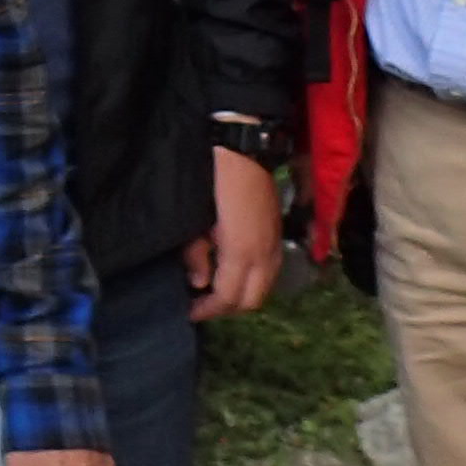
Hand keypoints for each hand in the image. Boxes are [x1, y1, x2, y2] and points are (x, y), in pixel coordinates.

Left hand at [184, 137, 283, 321]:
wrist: (245, 153)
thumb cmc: (214, 182)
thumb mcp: (196, 220)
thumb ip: (196, 253)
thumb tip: (198, 283)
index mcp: (241, 252)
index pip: (227, 297)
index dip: (207, 310)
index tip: (188, 312)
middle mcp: (264, 256)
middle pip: (250, 302)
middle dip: (225, 309)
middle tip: (201, 306)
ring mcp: (275, 248)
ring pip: (262, 291)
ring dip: (240, 298)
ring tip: (214, 293)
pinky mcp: (278, 239)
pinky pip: (269, 276)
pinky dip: (252, 284)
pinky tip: (233, 276)